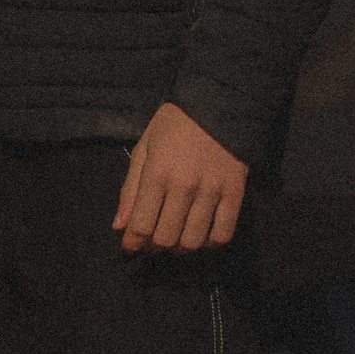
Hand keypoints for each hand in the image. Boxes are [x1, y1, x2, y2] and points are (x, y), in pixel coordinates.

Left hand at [114, 101, 248, 253]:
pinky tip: (201, 235)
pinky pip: (223, 234)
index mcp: (157, 173)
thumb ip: (130, 189)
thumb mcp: (144, 148)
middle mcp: (184, 186)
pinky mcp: (235, 194)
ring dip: (180, 249)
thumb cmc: (174, 125)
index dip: (132, 243)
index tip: (130, 246)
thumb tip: (119, 226)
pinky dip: (209, 243)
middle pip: (166, 238)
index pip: (141, 225)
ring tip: (175, 240)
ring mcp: (212, 191)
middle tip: (152, 242)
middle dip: (154, 247)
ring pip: (194, 242)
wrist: (218, 104)